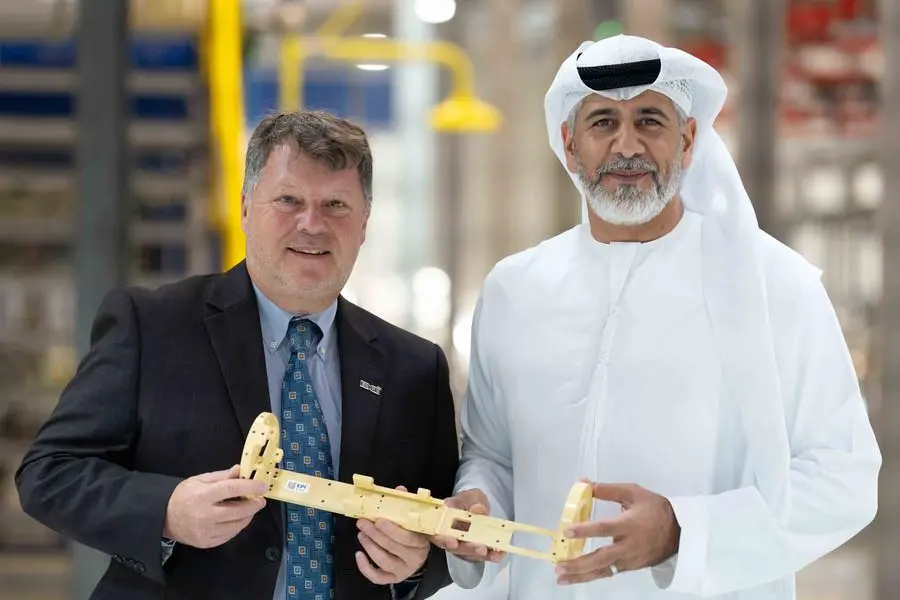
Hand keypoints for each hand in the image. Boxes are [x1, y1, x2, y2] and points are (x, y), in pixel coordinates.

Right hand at [163, 465, 267, 548]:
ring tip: (250, 508)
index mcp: (203, 495)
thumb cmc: (183, 495)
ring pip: (236, 525)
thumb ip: (222, 476)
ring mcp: (206, 531)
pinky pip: (229, 535)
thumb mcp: (200, 480)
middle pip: (238, 511)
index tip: (263, 486)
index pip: (232, 489)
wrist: (164, 517)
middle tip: (260, 500)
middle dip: (253, 505)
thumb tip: (241, 470)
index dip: (250, 487)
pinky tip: (238, 519)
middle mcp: (205, 515)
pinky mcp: (206, 542)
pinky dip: (237, 526)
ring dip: (248, 516)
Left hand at [355, 486, 431, 584]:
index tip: (378, 519)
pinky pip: (378, 577)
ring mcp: (403, 570)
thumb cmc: (415, 534)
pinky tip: (358, 554)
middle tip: (362, 522)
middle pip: (392, 547)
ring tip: (361, 534)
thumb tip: (399, 490)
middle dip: (374, 533)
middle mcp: (414, 559)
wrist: (418, 556)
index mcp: (421, 543)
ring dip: (369, 546)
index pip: (407, 537)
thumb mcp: (414, 520)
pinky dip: (365, 568)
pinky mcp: (393, 579)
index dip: (391, 529)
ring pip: (383, 560)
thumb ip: (406, 505)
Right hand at [430, 489, 504, 562]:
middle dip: (468, 549)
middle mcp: (449, 538)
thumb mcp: (471, 496)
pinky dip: (491, 555)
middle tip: (480, 548)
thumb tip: (477, 509)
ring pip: (468, 554)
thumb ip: (473, 501)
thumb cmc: (469, 501)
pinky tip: (499, 554)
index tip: (452, 541)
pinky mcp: (473, 551)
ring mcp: (462, 546)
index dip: (443, 539)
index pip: (437, 534)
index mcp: (442, 522)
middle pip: (455, 548)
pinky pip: (481, 556)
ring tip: (492, 553)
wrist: (476, 506)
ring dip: (480, 555)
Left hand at [555, 482, 679, 584]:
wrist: (680, 532)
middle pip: (601, 558)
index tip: (566, 532)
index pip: (604, 528)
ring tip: (561, 577)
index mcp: (629, 524)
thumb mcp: (633, 492)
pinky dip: (592, 575)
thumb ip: (607, 490)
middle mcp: (628, 545)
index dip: (585, 530)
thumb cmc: (655, 509)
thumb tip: (583, 483)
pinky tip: (577, 577)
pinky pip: (609, 573)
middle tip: (559, 565)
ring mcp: (629, 560)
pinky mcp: (630, 567)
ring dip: (581, 575)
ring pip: (603, 570)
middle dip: (578, 564)